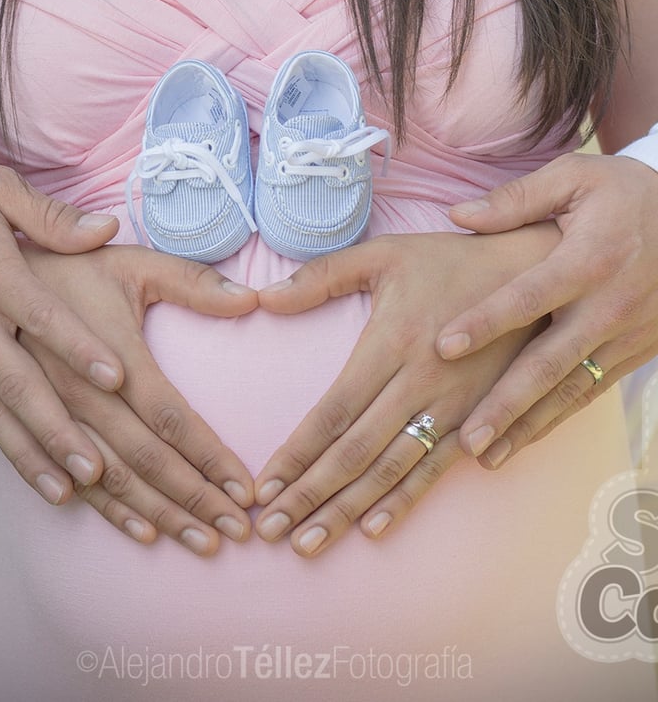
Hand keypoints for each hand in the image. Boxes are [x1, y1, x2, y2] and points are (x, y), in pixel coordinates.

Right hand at [0, 159, 252, 530]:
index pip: (47, 319)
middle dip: (109, 439)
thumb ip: (54, 217)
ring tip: (121, 501)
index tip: (121, 379)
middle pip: (45, 392)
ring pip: (18, 421)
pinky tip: (60, 492)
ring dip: (68, 462)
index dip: (81, 348)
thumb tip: (106, 226)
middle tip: (167, 478)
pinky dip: (26, 461)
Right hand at [19, 244, 257, 554]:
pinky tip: (134, 531)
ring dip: (155, 513)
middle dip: (193, 499)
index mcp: (114, 354)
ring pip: (108, 479)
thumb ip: (193, 281)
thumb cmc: (70, 266)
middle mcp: (81, 392)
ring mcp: (49, 414)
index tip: (246, 490)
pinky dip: (102, 508)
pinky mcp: (25, 426)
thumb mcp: (132, 263)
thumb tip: (254, 298)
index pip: (171, 417)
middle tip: (235, 532)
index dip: (210, 456)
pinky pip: (62, 478)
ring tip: (198, 543)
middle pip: (145, 459)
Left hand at [253, 226, 557, 556]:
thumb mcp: (384, 254)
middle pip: (354, 451)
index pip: (332, 412)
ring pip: (390, 469)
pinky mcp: (481, 418)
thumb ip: (322, 276)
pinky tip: (374, 529)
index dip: (295, 454)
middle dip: (308, 495)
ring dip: (346, 509)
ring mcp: (455, 406)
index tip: (261, 488)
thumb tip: (263, 297)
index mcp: (391, 343)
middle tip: (268, 531)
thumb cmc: (451, 261)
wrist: (536, 273)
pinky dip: (405, 501)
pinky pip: (439, 469)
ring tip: (307, 543)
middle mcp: (420, 382)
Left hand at [438, 153, 657, 468]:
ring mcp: (626, 336)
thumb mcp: (578, 177)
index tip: (444, 346)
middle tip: (467, 438)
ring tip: (486, 457)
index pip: (530, 296)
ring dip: (528, 425)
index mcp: (589, 259)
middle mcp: (608, 306)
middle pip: (550, 362)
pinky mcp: (635, 353)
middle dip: (507, 403)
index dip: (486, 321)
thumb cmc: (628, 194)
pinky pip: (590, 391)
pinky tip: (522, 439)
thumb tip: (457, 215)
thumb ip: (518, 199)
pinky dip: (556, 419)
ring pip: (571, 390)